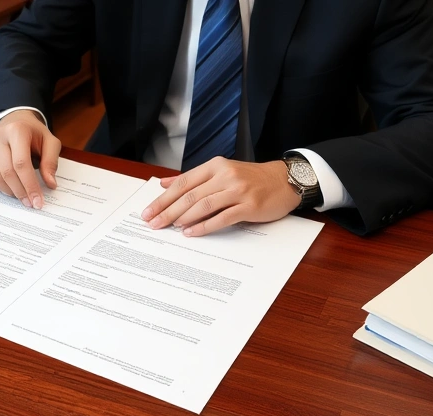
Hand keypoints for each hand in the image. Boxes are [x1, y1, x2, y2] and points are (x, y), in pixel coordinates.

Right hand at [0, 110, 61, 208]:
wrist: (16, 122)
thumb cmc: (34, 134)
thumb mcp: (50, 142)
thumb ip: (51, 162)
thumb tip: (50, 184)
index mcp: (17, 130)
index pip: (21, 163)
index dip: (30, 185)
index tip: (38, 201)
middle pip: (7, 172)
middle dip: (21, 192)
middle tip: (31, 203)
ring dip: (10, 192)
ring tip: (22, 196)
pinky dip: (0, 187)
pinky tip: (11, 188)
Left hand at [141, 158, 300, 236]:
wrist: (284, 181)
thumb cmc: (250, 178)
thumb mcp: (221, 171)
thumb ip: (192, 178)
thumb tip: (164, 184)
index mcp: (215, 166)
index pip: (183, 183)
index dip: (163, 198)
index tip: (148, 211)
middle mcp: (225, 176)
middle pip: (190, 195)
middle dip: (168, 211)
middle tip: (153, 223)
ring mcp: (237, 190)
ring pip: (203, 205)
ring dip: (184, 217)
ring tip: (169, 227)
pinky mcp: (249, 206)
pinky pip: (222, 217)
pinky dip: (204, 226)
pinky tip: (191, 233)